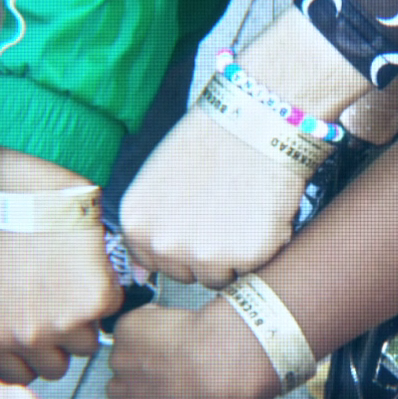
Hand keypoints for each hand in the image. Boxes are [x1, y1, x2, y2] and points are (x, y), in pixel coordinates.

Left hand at [0, 148, 119, 382]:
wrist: (35, 195)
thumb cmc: (13, 232)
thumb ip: (8, 330)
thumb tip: (30, 358)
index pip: (19, 377)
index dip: (33, 360)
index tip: (41, 345)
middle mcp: (25, 336)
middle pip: (56, 369)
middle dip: (61, 344)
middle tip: (58, 307)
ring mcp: (61, 324)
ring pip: (87, 346)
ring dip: (85, 320)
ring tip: (70, 282)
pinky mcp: (94, 305)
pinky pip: (110, 311)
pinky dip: (106, 290)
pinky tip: (84, 265)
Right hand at [106, 301, 273, 398]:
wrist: (227, 359)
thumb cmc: (226, 398)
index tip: (167, 397)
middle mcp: (120, 396)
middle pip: (124, 386)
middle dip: (145, 379)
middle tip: (175, 370)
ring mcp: (120, 360)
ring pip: (128, 354)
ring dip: (147, 351)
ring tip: (180, 347)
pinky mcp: (127, 330)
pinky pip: (136, 323)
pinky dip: (151, 321)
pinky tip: (176, 326)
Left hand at [119, 111, 305, 288]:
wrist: (256, 121)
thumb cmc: (208, 143)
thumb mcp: (156, 180)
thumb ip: (147, 227)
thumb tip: (138, 276)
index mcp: (137, 225)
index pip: (153, 263)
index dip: (179, 242)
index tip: (194, 220)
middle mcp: (165, 244)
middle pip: (186, 274)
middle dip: (204, 252)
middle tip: (221, 212)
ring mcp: (205, 253)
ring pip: (219, 277)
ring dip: (232, 255)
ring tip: (240, 211)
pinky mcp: (247, 256)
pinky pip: (252, 268)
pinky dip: (260, 247)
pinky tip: (259, 212)